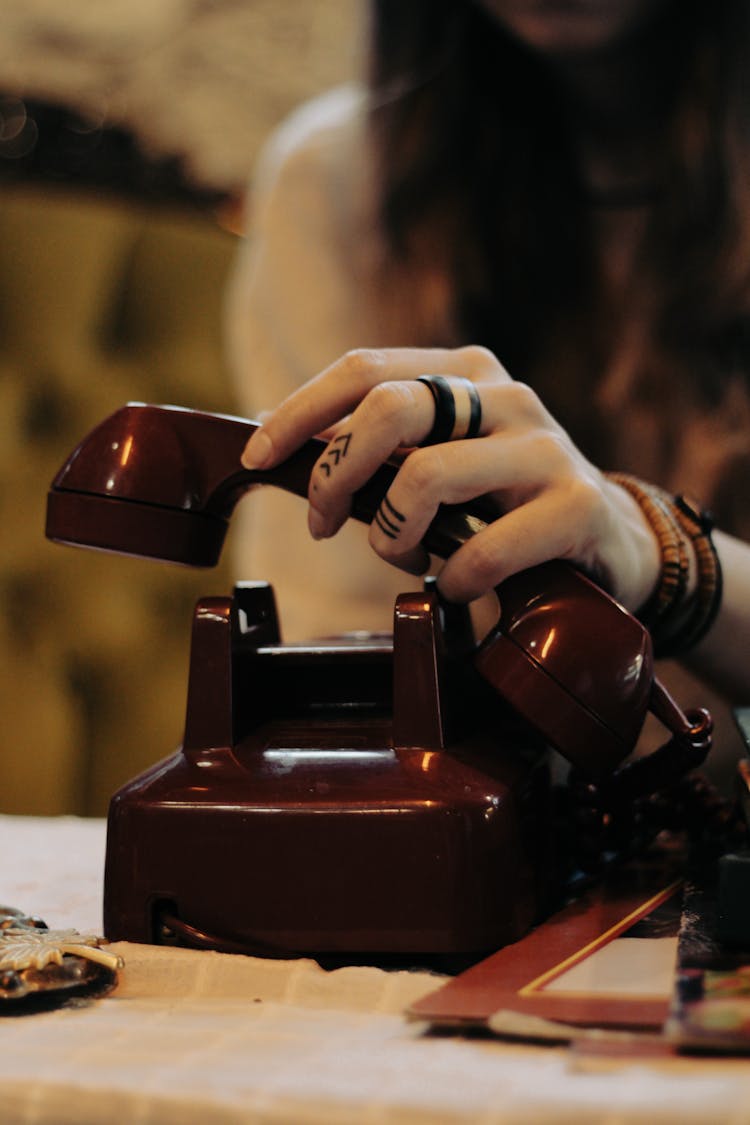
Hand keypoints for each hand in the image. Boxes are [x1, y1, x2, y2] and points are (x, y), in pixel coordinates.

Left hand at [241, 345, 660, 610]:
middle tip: (322, 523)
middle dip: (334, 474)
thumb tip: (280, 437)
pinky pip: (481, 550)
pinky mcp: (576, 506)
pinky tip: (458, 587)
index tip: (257, 456)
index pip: (363, 369)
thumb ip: (380, 446)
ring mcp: (544, 448)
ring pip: (427, 478)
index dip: (299, 411)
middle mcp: (505, 396)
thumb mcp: (442, 457)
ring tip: (406, 558)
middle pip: (388, 410)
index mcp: (465, 372)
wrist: (610, 541)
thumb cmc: (505, 502)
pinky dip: (452, 580)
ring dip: (392, 536)